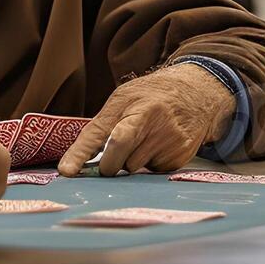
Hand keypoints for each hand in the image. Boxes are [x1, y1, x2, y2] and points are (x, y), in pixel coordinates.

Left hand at [59, 62, 233, 176]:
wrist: (198, 92)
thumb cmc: (151, 96)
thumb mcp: (125, 98)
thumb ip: (105, 125)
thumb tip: (80, 160)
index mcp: (130, 103)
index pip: (99, 132)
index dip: (80, 154)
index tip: (66, 171)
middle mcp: (149, 121)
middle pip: (117, 157)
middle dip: (108, 164)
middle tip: (111, 159)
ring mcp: (167, 140)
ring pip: (133, 168)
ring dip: (131, 161)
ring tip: (145, 139)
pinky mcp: (179, 157)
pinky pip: (152, 171)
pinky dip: (150, 163)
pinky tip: (160, 145)